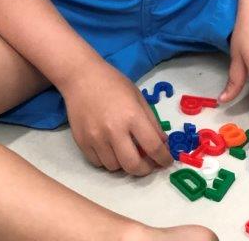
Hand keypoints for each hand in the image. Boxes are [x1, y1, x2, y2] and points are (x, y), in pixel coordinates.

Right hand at [60, 58, 172, 175]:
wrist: (82, 77)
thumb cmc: (113, 83)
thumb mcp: (138, 97)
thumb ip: (152, 122)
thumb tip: (162, 144)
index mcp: (132, 116)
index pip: (153, 147)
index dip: (163, 158)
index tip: (166, 161)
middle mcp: (114, 130)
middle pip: (133, 166)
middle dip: (145, 169)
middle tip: (149, 164)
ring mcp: (95, 138)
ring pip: (114, 167)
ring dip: (124, 164)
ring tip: (126, 150)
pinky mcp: (82, 142)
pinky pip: (98, 163)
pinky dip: (107, 160)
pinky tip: (110, 148)